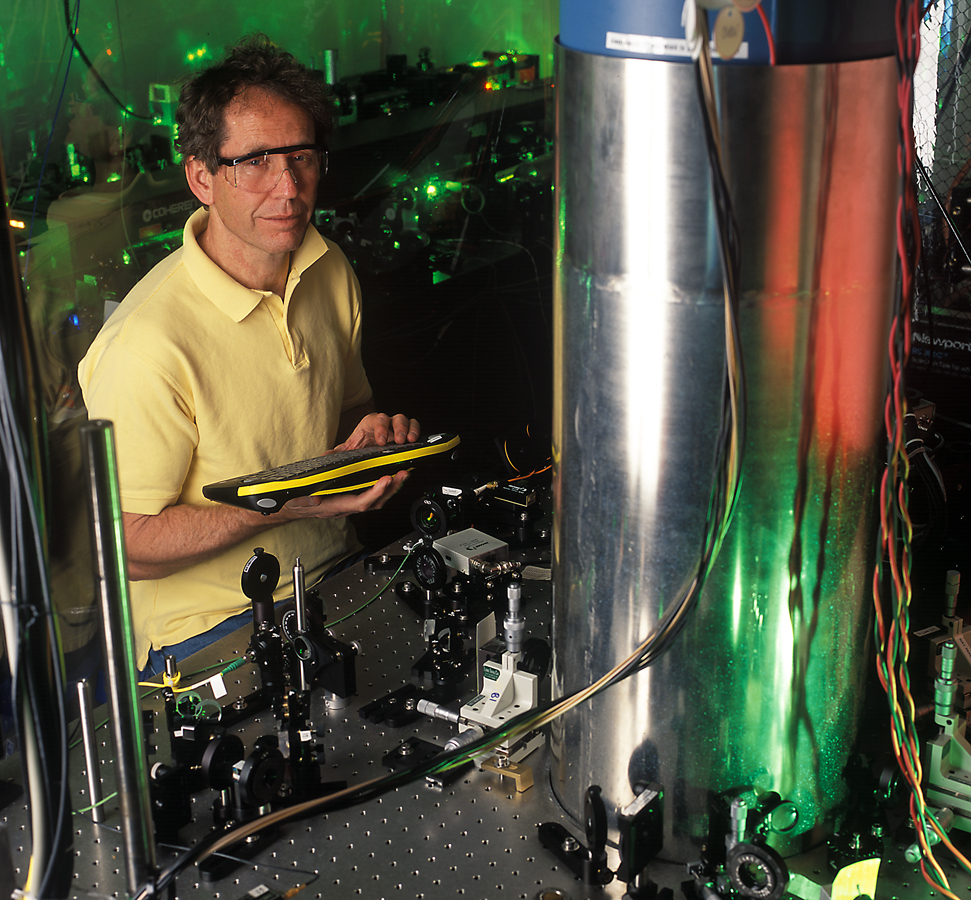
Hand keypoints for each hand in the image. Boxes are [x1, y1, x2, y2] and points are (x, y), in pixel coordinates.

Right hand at [280, 471, 409, 519]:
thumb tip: (314, 500)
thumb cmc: (297, 503)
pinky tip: (391, 477)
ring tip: (403, 474)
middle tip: (403, 474)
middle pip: (374, 502)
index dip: (375, 492)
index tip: (386, 479)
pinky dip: (384, 487)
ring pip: (376, 500)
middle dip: (391, 489)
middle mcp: (346, 507)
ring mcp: (350, 503)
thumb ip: (305, 500)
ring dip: (391, 488)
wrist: (294, 507)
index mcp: (336, 506)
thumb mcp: (297, 500)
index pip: (360, 502)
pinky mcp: (352, 498)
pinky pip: (372, 495)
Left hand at [336, 412, 419, 450]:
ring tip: (409, 441)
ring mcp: (397, 428)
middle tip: (399, 440)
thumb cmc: (360, 447)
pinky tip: (416, 442)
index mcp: (371, 424)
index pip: (377, 420)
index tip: (381, 441)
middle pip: (395, 418)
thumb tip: (324, 456)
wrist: (367, 450)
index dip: (381, 428)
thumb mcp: (348, 450)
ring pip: (407, 421)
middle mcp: (386, 424)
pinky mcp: (406, 434)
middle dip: (398, 428)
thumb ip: (337, 453)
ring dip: (410, 429)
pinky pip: (414, 428)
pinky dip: (417, 432)